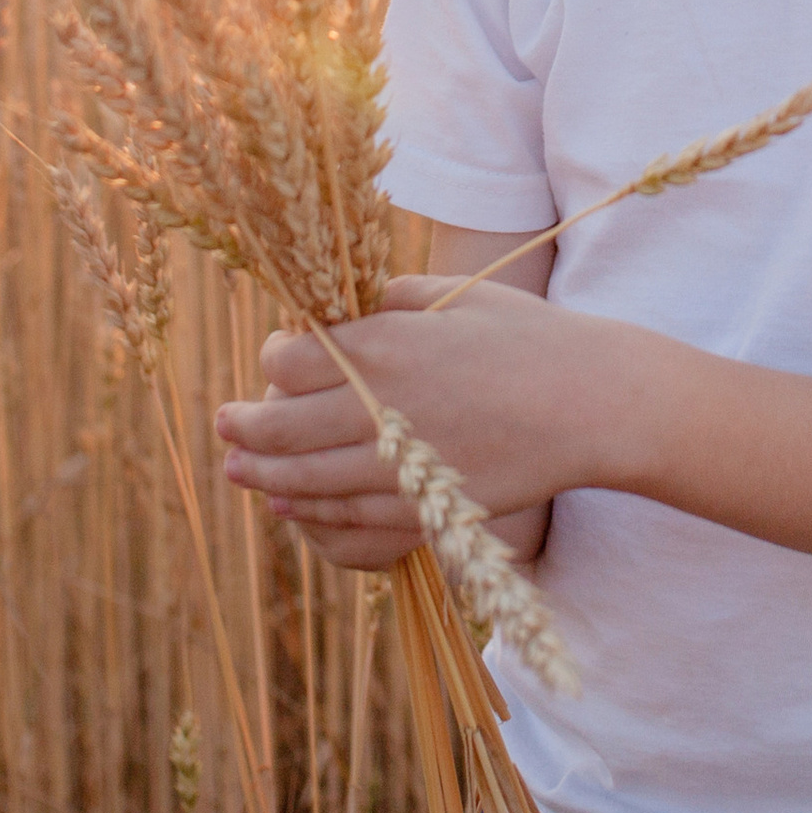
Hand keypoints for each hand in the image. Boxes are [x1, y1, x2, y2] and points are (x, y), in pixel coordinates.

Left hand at [213, 274, 633, 573]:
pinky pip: (348, 517)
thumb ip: (393, 299)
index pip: (294, 360)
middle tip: (223, 424)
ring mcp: (398, 465)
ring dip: (262, 475)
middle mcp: (381, 408)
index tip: (272, 358)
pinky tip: (289, 505)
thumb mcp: (457, 295)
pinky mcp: (421, 508)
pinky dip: (310, 512)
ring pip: (306, 480)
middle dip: (244, 426)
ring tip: (237, 468)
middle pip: (284, 426)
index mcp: (386, 346)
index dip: (272, 360)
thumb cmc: (527, 336)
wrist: (589, 402)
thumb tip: (349, 310)